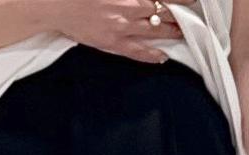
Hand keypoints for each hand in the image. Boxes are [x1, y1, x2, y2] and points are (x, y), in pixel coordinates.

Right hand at [56, 0, 194, 63]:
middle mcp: (130, 7)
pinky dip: (153, 54)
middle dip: (181, 12)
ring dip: (173, 31)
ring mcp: (122, 27)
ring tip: (183, 32)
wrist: (55, 4)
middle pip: (165, 10)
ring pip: (156, 30)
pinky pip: (138, 52)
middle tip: (193, 12)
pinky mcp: (113, 43)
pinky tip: (163, 56)